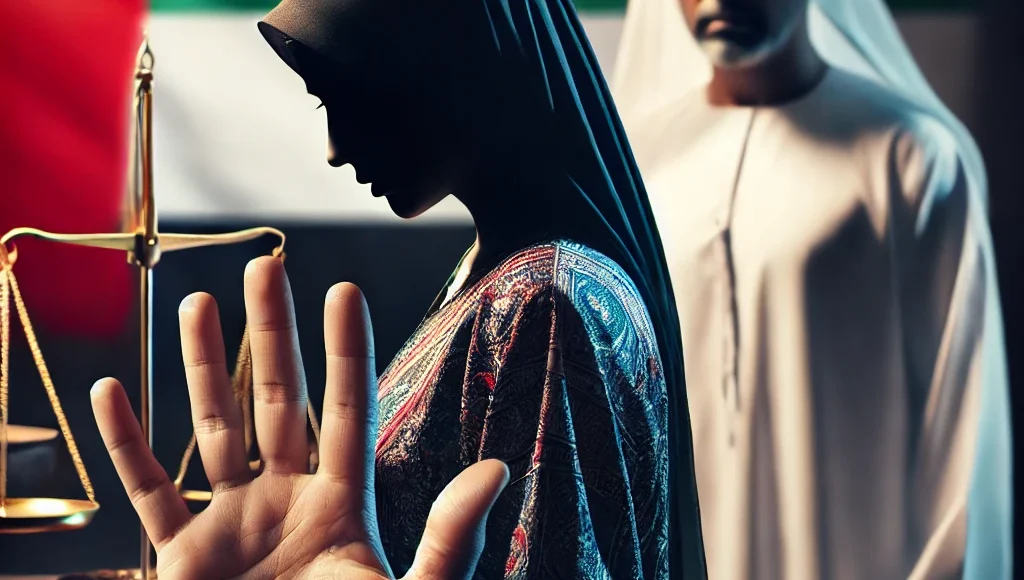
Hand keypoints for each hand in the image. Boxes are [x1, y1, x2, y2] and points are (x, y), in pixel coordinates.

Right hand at [91, 257, 508, 578]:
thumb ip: (450, 537)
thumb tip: (498, 470)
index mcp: (342, 505)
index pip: (345, 409)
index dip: (345, 350)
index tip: (345, 290)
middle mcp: (287, 501)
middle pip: (278, 398)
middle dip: (272, 332)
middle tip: (267, 266)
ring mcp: (233, 525)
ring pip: (214, 427)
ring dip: (204, 366)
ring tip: (197, 301)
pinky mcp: (182, 558)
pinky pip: (148, 491)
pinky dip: (126, 444)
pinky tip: (113, 391)